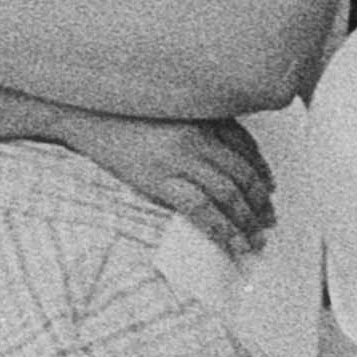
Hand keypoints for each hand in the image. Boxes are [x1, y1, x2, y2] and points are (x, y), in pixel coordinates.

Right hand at [50, 109, 273, 260]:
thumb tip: (222, 162)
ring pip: (227, 194)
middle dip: (260, 203)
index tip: (270, 191)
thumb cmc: (125, 113)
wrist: (86, 114)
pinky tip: (231, 243)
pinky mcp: (159, 179)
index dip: (263, 172)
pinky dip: (221, 229)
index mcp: (204, 117)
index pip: (246, 148)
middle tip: (269, 222)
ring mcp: (180, 158)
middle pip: (242, 174)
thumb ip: (198, 128)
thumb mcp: (170, 113)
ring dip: (247, 221)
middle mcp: (198, 136)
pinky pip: (200, 208)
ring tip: (255, 241)